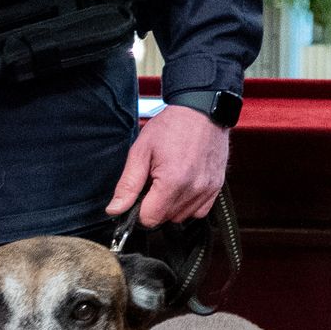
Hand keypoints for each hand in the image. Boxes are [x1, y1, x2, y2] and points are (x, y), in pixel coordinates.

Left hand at [107, 100, 230, 227]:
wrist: (201, 110)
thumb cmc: (170, 126)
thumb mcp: (141, 151)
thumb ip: (127, 184)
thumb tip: (114, 210)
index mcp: (172, 182)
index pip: (149, 219)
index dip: (138, 210)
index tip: (138, 194)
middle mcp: (193, 189)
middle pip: (165, 219)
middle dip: (154, 206)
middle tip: (153, 181)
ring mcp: (207, 190)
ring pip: (181, 217)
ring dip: (171, 207)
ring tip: (168, 181)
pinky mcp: (216, 187)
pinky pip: (199, 212)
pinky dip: (188, 205)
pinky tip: (182, 187)